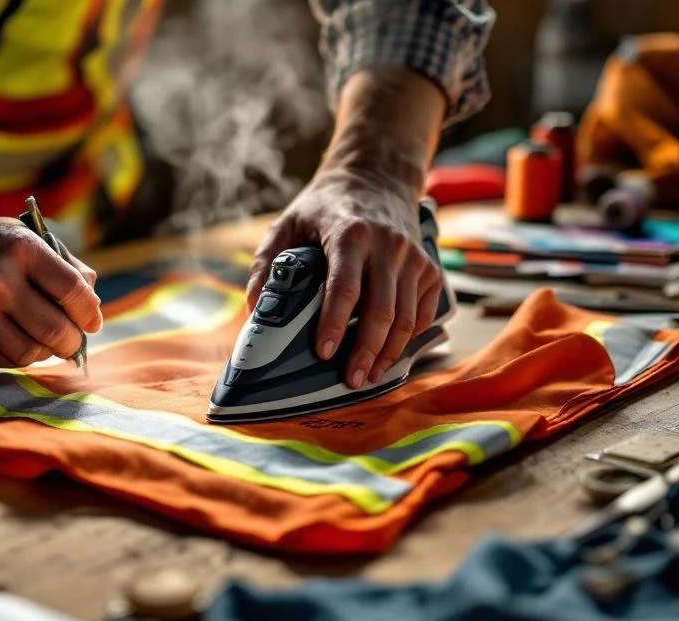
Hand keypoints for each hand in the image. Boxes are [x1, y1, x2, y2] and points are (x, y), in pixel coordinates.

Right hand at [0, 209, 101, 368]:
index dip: (89, 313)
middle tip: (70, 341)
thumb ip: (65, 268)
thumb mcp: (26, 237)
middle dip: (70, 342)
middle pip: (53, 331)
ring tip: (40, 341)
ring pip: (27, 355)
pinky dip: (11, 356)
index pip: (73, 291)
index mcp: (21, 249)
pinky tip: (9, 339)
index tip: (91, 322)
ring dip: (41, 353)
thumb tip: (94, 309)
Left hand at [247, 170, 441, 388]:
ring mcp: (411, 257)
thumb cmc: (325, 206)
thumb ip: (266, 263)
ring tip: (370, 376)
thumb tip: (256, 307)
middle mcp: (387, 245)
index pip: (344, 286)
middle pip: (381, 309)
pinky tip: (391, 354)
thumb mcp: (287, 223)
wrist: (375, 176)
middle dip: (366, 350)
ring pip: (405, 316)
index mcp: (349, 234)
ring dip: (388, 352)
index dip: (334, 323)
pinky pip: (423, 311)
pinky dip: (409, 337)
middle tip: (351, 380)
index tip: (323, 352)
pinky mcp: (427, 267)